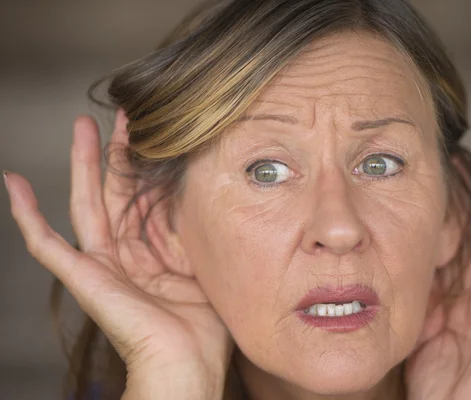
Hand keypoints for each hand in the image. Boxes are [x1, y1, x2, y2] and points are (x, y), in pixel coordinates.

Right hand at [5, 111, 232, 398]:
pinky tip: (13, 183)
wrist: (188, 360)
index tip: (155, 132)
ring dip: (82, 164)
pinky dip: (26, 214)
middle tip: (122, 115)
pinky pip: (45, 243)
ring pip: (85, 203)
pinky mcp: (82, 276)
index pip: (143, 199)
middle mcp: (124, 255)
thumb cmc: (203, 323)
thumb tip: (200, 192)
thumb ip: (192, 230)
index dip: (146, 166)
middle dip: (116, 153)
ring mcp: (100, 264)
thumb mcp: (202, 263)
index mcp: (151, 254)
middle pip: (114, 192)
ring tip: (83, 125)